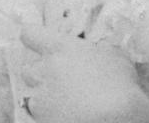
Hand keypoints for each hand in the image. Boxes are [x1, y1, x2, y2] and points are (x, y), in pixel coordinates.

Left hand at [17, 27, 148, 122]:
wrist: (115, 119)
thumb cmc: (119, 86)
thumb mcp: (116, 56)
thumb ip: (101, 49)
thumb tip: (101, 49)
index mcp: (61, 48)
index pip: (30, 34)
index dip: (33, 36)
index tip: (37, 40)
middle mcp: (45, 71)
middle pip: (28, 69)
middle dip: (41, 73)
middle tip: (61, 79)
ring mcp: (41, 98)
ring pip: (34, 94)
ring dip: (47, 96)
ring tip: (70, 101)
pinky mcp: (42, 120)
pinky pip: (40, 115)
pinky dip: (51, 115)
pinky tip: (70, 114)